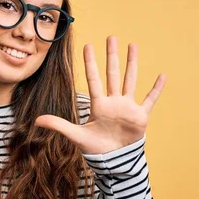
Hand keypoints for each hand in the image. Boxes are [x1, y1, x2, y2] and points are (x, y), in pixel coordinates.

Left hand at [35, 36, 165, 154]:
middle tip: (111, 37)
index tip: (88, 46)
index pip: (93, 79)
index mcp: (99, 105)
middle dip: (111, 56)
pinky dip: (156, 89)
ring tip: (133, 46)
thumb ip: (58, 125)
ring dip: (132, 63)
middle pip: (113, 74)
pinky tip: (162, 76)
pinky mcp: (140, 116)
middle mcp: (113, 102)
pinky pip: (149, 100)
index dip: (90, 63)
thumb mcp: (76, 135)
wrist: (113, 161)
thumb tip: (36, 121)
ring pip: (130, 80)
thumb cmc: (95, 148)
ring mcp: (127, 107)